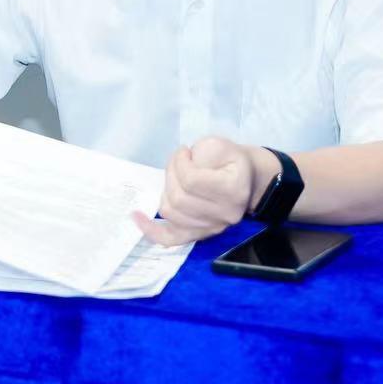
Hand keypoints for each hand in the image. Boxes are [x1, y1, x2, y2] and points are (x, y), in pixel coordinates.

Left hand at [132, 136, 264, 246]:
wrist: (246, 180)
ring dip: (165, 191)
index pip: (192, 180)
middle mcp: (225, 214)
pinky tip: (137, 217)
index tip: (184, 152)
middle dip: (171, 174)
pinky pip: (172, 238)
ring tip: (175, 178)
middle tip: (178, 162)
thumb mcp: (220, 145)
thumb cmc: (230, 161)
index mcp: (233, 190)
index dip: (180, 163)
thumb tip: (181, 168)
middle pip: (178, 198)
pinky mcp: (200, 234)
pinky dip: (152, 230)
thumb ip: (201, 153)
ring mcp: (212, 228)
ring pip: (171, 213)